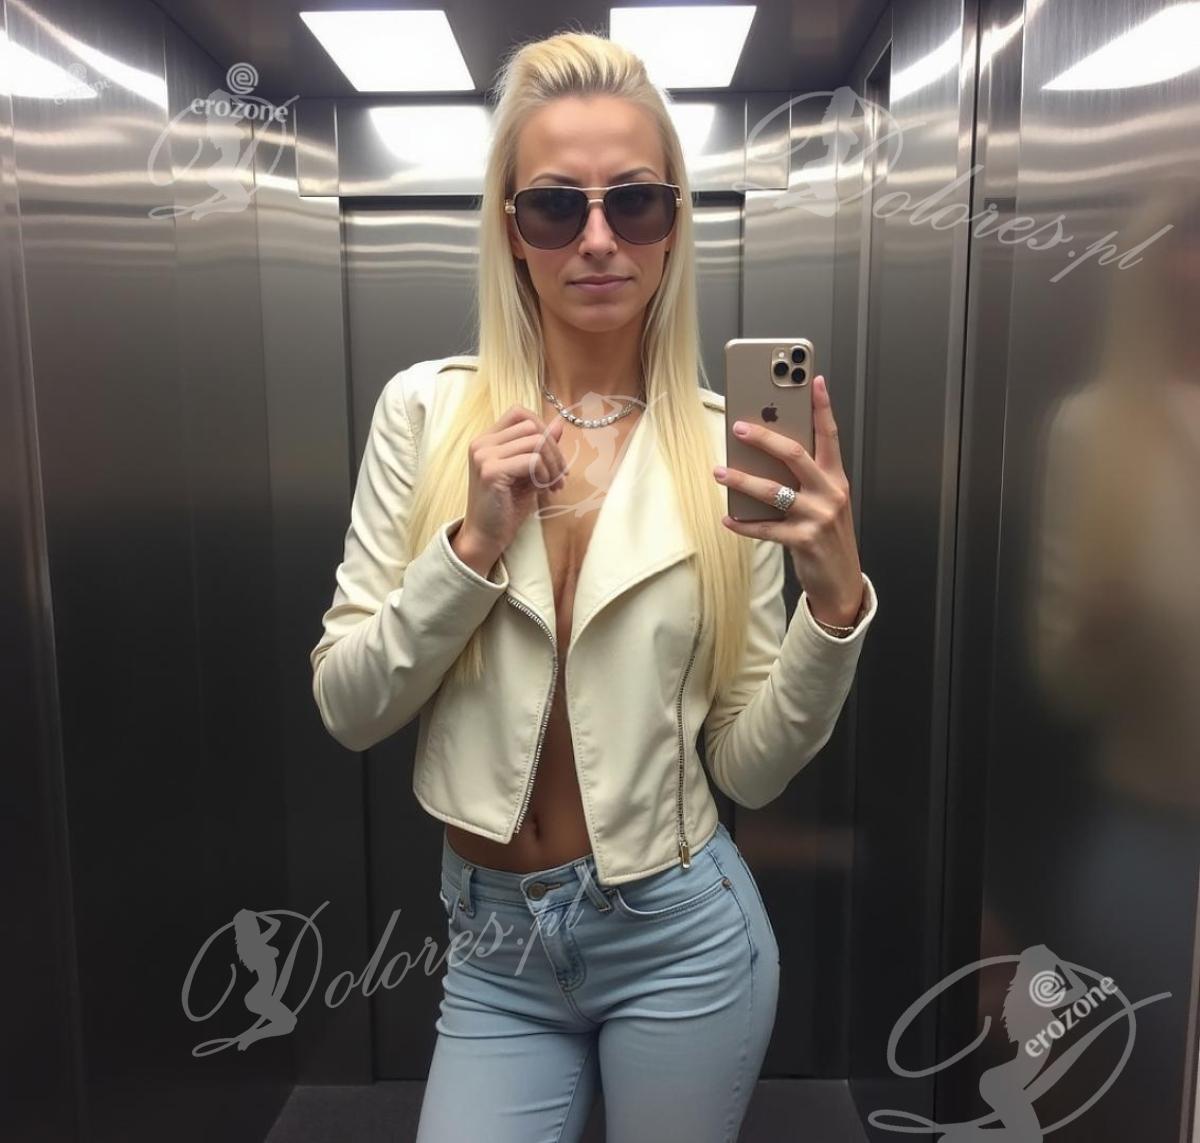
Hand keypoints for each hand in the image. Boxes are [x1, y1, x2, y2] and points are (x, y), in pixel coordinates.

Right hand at [460, 406, 569, 558]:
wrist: (486, 537)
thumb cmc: (506, 507)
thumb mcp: (527, 473)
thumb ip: (540, 448)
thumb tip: (559, 423)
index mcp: (487, 440)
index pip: (519, 413)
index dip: (543, 429)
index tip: (554, 457)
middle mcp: (481, 443)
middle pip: (531, 425)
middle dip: (554, 450)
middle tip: (561, 476)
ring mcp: (484, 455)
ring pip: (535, 441)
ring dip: (553, 464)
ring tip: (554, 485)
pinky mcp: (492, 471)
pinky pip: (533, 460)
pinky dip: (545, 474)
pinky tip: (544, 490)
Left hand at [712, 374, 863, 625]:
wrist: (842, 581)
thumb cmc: (827, 535)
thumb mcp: (824, 501)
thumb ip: (805, 478)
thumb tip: (767, 453)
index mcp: (836, 478)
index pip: (830, 435)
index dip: (822, 407)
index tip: (814, 380)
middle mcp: (830, 493)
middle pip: (795, 455)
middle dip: (765, 437)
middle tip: (738, 427)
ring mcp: (818, 517)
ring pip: (774, 491)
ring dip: (742, 480)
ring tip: (719, 472)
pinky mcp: (804, 541)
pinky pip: (766, 529)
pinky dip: (744, 524)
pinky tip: (727, 518)